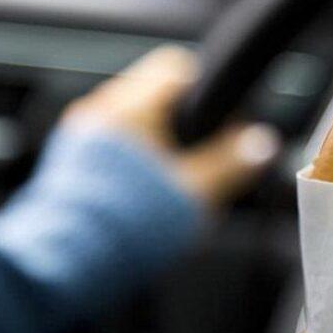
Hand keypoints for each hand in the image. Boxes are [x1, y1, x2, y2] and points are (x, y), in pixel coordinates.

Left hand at [62, 46, 279, 206]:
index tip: (227, 124)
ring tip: (178, 177)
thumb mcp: (196, 193)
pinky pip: (114, 143)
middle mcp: (102, 111)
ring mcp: (81, 135)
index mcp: (133, 107)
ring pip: (136, 119)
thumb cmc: (129, 226)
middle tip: (206, 156)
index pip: (180, 66)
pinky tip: (148, 190)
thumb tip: (264, 142)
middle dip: (187, 120)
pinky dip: (137, 157)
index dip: (212, 90)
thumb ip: (234, 163)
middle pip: (158, 93)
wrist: (68, 265)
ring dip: (161, 139)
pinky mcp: (71, 162)